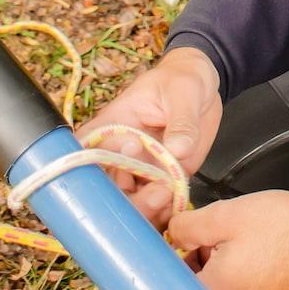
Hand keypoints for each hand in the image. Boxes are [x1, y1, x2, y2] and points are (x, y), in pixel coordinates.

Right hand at [77, 46, 221, 227]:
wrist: (204, 86)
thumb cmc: (182, 79)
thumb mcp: (182, 92)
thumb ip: (181, 121)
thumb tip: (178, 149)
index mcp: (112, 125)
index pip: (84, 152)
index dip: (88, 170)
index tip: (116, 169)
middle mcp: (121, 152)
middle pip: (106, 188)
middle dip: (126, 199)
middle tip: (155, 191)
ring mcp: (143, 168)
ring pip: (131, 202)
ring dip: (146, 209)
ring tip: (167, 195)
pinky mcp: (164, 178)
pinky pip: (159, 204)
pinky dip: (165, 210)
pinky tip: (175, 203)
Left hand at [168, 191, 288, 289]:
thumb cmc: (288, 228)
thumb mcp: (227, 214)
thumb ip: (188, 226)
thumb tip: (172, 234)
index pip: (171, 287)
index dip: (170, 259)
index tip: (177, 241)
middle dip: (195, 261)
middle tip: (210, 233)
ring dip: (217, 267)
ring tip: (236, 240)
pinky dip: (238, 275)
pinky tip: (253, 252)